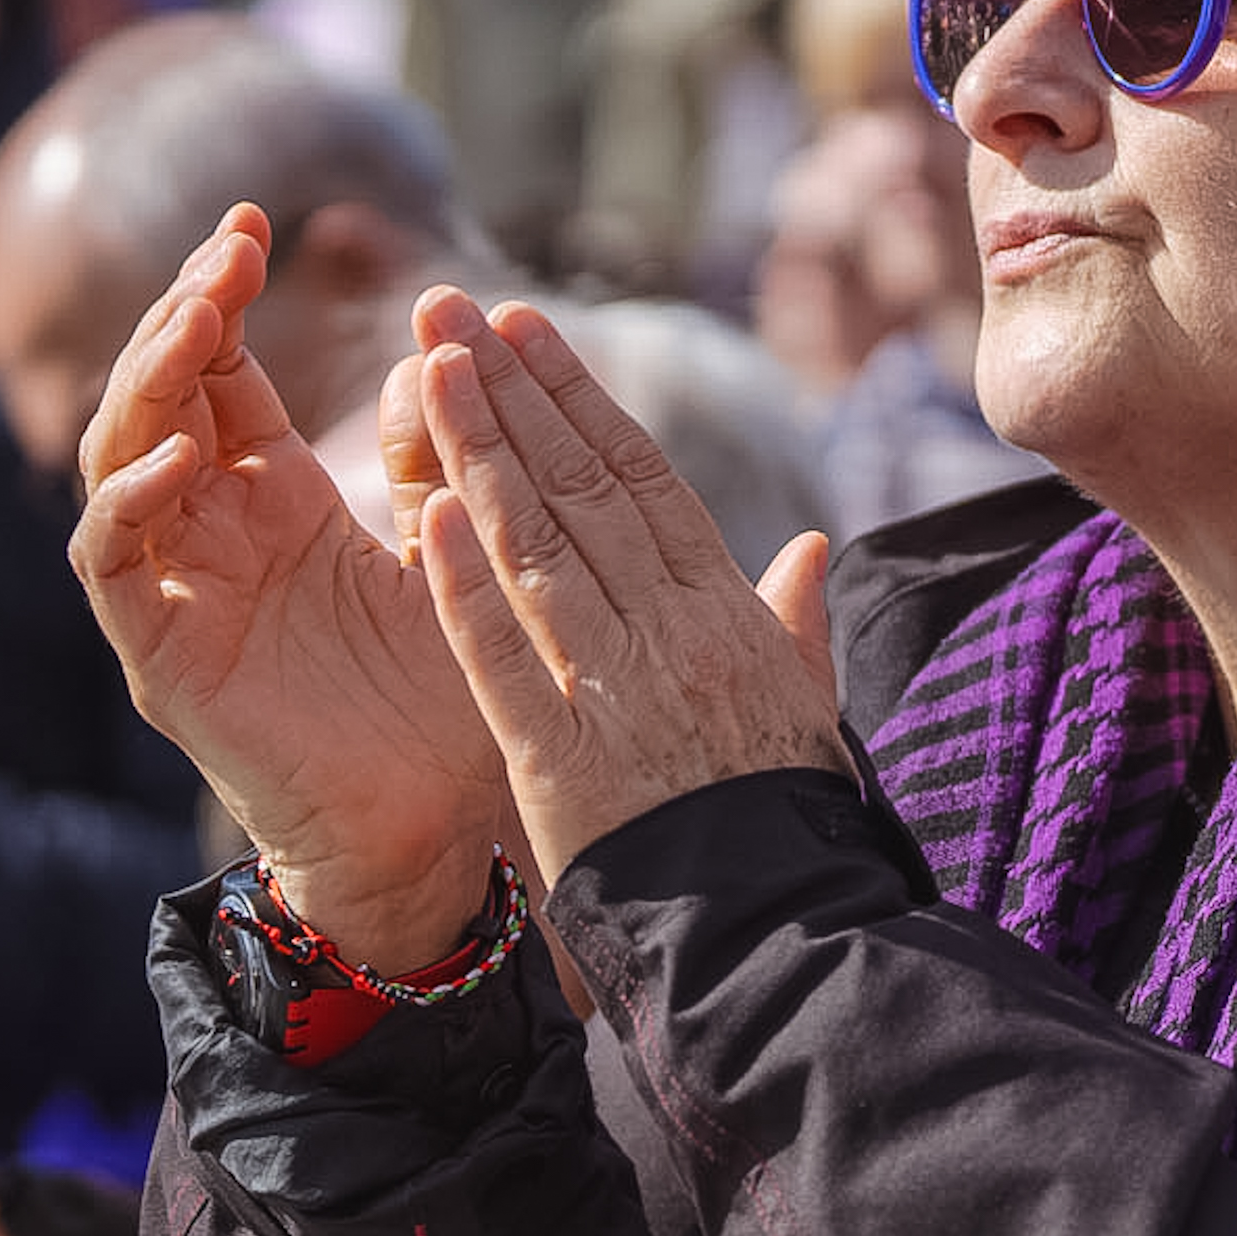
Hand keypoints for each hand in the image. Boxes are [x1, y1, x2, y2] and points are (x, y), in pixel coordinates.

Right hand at [73, 210, 511, 974]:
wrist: (435, 828)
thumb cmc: (444, 695)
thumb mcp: (448, 550)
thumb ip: (428, 457)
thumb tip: (428, 349)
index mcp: (272, 496)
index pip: (220, 371)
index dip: (221, 295)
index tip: (253, 223)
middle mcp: (211, 531)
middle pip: (160, 395)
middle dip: (182, 314)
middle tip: (224, 253)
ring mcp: (176, 591)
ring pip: (119, 460)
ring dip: (149, 385)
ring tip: (197, 324)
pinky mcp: (159, 656)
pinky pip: (113, 564)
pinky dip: (131, 504)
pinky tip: (181, 457)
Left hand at [410, 301, 847, 883]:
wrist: (776, 926)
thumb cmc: (787, 818)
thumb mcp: (806, 707)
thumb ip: (795, 622)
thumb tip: (810, 547)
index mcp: (725, 613)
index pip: (644, 477)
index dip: (579, 395)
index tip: (527, 328)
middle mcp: (672, 631)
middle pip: (583, 487)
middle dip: (512, 390)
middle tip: (450, 309)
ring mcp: (617, 688)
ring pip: (539, 546)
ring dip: (480, 451)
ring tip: (431, 369)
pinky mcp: (562, 755)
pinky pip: (507, 655)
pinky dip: (466, 583)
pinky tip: (425, 511)